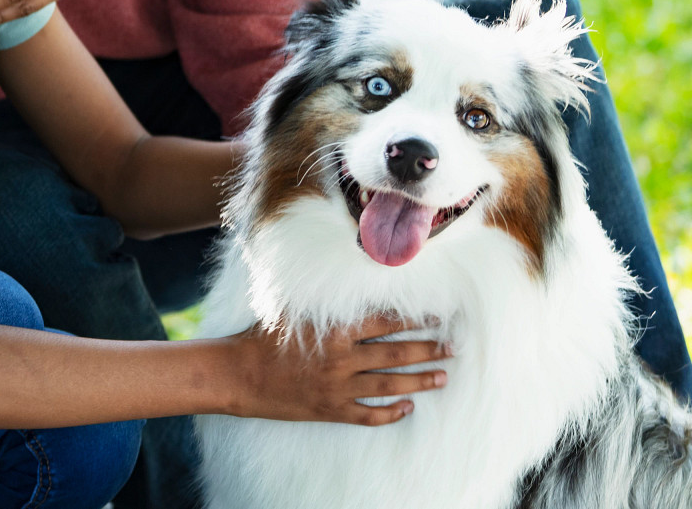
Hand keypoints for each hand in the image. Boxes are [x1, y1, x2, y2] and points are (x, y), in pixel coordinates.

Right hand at [228, 314, 449, 425]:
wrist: (238, 374)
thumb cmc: (262, 336)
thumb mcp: (292, 308)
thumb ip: (322, 297)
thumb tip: (346, 275)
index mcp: (335, 331)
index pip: (386, 323)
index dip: (415, 319)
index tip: (439, 317)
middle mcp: (342, 359)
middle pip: (396, 354)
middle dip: (428, 350)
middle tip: (453, 348)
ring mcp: (337, 388)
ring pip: (389, 385)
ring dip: (420, 381)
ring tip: (443, 377)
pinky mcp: (330, 410)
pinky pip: (368, 415)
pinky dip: (390, 413)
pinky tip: (408, 409)